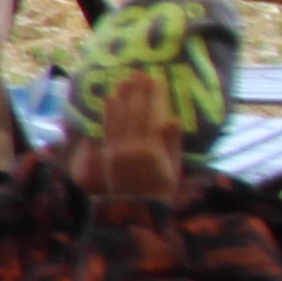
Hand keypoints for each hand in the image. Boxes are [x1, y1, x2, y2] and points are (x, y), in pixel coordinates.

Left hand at [83, 71, 183, 208]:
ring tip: (124, 79)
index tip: (155, 79)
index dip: (153, 97)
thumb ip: (172, 143)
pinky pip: (107, 129)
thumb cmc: (162, 189)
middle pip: (134, 113)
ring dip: (121, 97)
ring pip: (119, 118)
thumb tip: (174, 118)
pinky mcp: (108, 153)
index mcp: (151, 150)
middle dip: (137, 91)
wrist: (137, 209)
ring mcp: (117, 150)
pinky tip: (109, 99)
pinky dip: (108, 113)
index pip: (152, 116)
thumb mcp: (173, 167)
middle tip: (138, 72)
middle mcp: (132, 147)